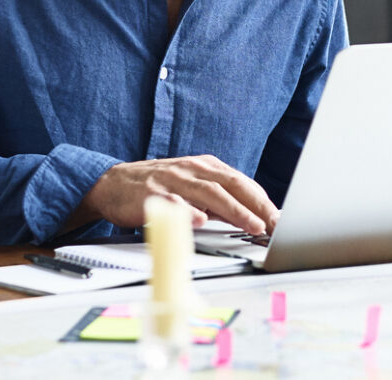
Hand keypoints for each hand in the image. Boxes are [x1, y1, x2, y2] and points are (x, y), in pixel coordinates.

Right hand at [79, 155, 277, 234]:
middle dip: (256, 205)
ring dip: (233, 209)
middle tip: (273, 224)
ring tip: (251, 225)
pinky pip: (173, 202)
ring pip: (208, 193)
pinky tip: (201, 220)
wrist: (112, 184)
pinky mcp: (152, 194)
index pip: (241, 182)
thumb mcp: (192, 188)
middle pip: (230, 185)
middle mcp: (192, 169)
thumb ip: (219, 201)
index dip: (262, 200)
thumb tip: (252, 217)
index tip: (279, 219)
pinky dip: (188, 211)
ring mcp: (172, 180)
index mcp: (205, 166)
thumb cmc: (158, 187)